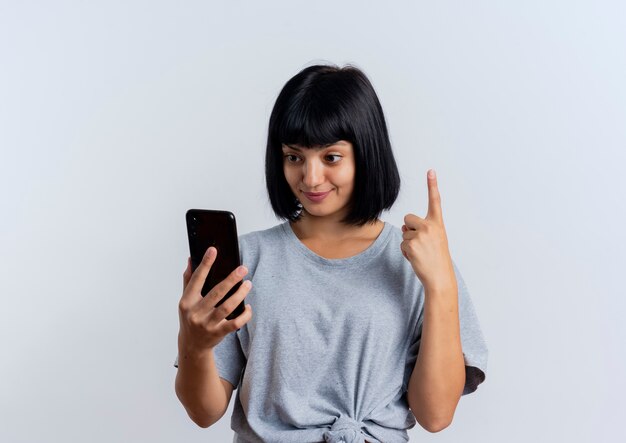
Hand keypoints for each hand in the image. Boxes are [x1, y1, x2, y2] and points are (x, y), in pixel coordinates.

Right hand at [177, 246, 252, 356]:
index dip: (205, 264)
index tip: (213, 250)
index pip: (197, 279)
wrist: (192, 345)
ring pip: (227, 307)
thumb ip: (188, 280)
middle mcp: (196, 313)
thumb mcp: (185, 300)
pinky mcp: (218, 333)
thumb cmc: (190, 317)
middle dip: (231, 279)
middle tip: (243, 268)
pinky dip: (244, 315)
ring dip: (240, 294)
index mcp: (187, 301)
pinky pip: (235, 323)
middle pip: (216, 293)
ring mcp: (207, 324)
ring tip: (248, 284)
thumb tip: (191, 259)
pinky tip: (248, 307)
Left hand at [401, 169, 456, 292]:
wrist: (440, 277)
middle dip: (409, 230)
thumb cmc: (437, 259)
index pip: (435, 201)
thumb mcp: (433, 240)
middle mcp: (429, 226)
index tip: (431, 171)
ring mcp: (420, 235)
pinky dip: (406, 252)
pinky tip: (417, 258)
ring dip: (409, 244)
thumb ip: (421, 229)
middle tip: (421, 244)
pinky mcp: (411, 244)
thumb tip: (405, 227)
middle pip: (407, 219)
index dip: (432, 185)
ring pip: (404, 234)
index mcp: (437, 224)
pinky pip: (401, 244)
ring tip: (421, 254)